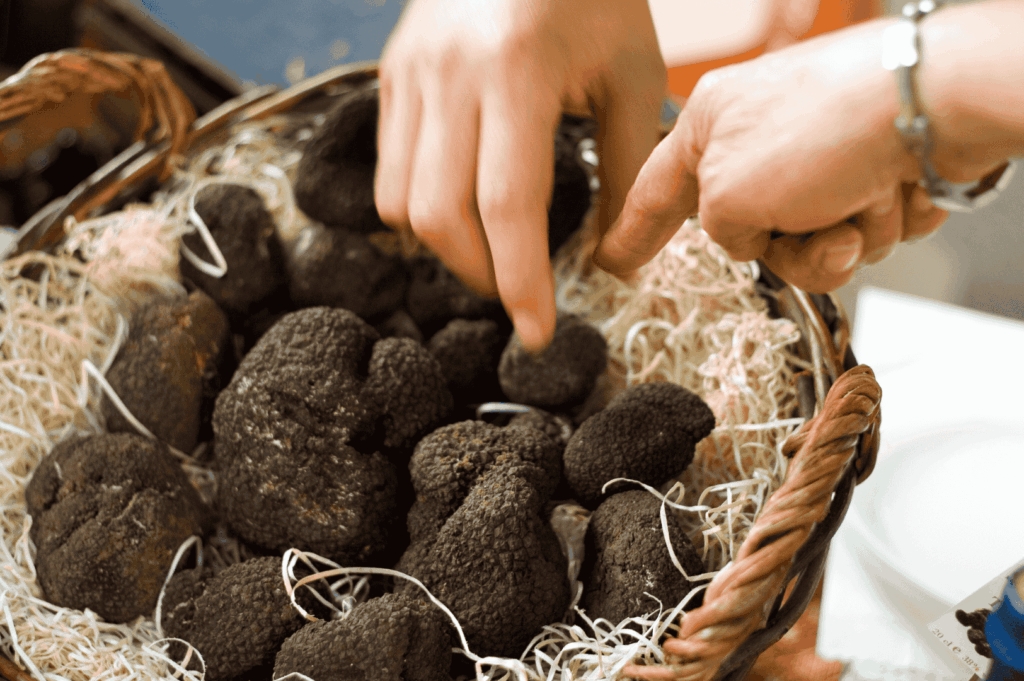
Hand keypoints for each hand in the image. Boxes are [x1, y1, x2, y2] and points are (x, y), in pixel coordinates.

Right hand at [375, 0, 665, 350]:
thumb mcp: (633, 74)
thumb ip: (631, 172)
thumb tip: (613, 262)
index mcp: (517, 69)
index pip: (506, 205)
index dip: (520, 281)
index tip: (538, 332)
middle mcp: (448, 73)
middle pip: (439, 216)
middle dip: (481, 273)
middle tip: (520, 291)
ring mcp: (409, 72)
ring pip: (398, 203)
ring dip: (446, 248)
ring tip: (493, 253)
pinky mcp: (391, 76)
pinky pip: (388, 171)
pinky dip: (421, 211)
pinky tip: (464, 210)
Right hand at [593, 19, 951, 292]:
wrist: (935, 102)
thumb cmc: (828, 124)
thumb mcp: (729, 196)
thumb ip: (719, 234)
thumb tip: (751, 241)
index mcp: (712, 125)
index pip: (656, 192)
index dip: (633, 234)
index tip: (613, 261)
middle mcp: (765, 136)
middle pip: (756, 234)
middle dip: (797, 250)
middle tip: (819, 230)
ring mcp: (822, 149)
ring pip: (817, 239)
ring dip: (846, 237)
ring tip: (866, 200)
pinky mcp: (875, 163)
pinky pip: (864, 226)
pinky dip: (884, 220)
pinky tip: (896, 189)